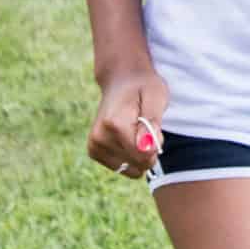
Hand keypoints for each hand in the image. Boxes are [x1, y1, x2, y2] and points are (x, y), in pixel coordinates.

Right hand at [88, 65, 168, 179]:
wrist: (121, 80)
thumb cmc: (143, 87)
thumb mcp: (156, 97)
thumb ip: (152, 123)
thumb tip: (149, 150)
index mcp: (114, 124)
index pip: (142, 154)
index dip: (156, 144)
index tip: (153, 127)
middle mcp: (99, 138)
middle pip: (138, 163)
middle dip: (149, 149)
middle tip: (145, 126)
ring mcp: (94, 147)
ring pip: (131, 169)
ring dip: (140, 154)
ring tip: (136, 130)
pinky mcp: (94, 152)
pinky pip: (122, 167)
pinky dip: (131, 156)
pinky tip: (128, 137)